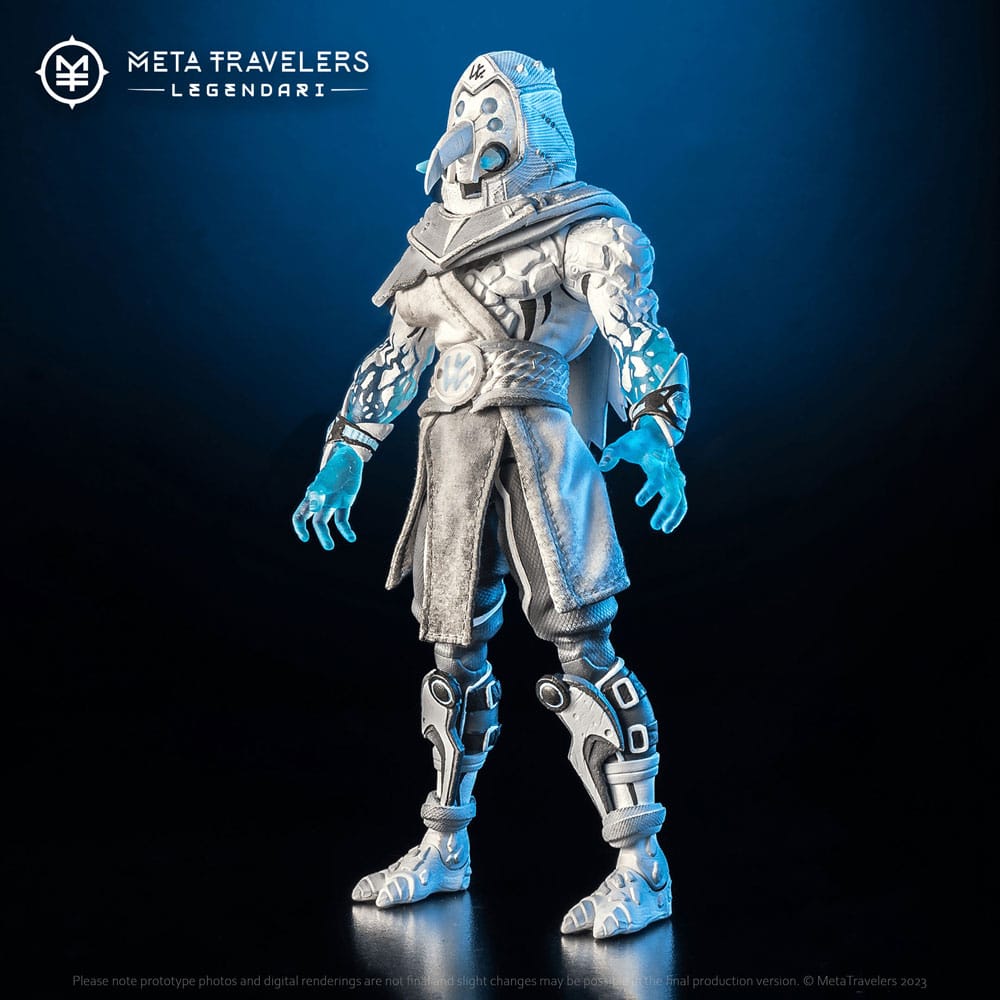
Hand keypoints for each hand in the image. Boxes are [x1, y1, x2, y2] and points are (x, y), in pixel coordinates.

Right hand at [292, 443, 362, 549]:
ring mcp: (332, 502)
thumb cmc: (334, 467)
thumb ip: (317, 494)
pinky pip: (342, 519)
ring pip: (326, 522)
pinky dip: (345, 529)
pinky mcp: (344, 503)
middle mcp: (320, 501)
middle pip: (315, 522)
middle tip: (329, 546)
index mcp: (312, 496)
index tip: (305, 538)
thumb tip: (312, 509)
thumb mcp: (325, 481)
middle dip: (320, 535)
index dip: (300, 527)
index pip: (300, 514)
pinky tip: (351, 538)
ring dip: (328, 535)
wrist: (349, 458)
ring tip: (330, 547)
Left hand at [599, 417, 686, 532]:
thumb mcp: (623, 444)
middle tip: (655, 525)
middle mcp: (669, 470)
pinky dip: (677, 513)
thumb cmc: (639, 440)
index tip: (639, 502)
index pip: (656, 478)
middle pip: (673, 493)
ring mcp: (676, 477)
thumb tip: (602, 465)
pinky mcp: (677, 482)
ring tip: (664, 529)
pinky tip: (669, 525)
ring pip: (680, 499)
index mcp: (657, 461)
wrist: (659, 432)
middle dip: (665, 510)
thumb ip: (612, 454)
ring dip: (674, 515)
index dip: (649, 490)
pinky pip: (681, 500)